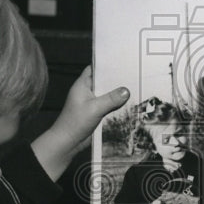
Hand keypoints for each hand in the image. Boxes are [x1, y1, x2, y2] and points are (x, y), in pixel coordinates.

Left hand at [31, 66, 129, 181]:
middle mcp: (87, 91)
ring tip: (136, 87)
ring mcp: (92, 103)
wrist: (67, 143)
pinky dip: (117, 105)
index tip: (122, 60)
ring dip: (118, 94)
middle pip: (104, 82)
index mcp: (82, 85)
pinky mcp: (96, 113)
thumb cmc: (75, 122)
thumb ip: (111, 99)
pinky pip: (109, 106)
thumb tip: (126, 90)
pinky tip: (130, 103)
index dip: (107, 64)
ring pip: (108, 94)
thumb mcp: (95, 108)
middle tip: (134, 74)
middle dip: (116, 79)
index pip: (95, 68)